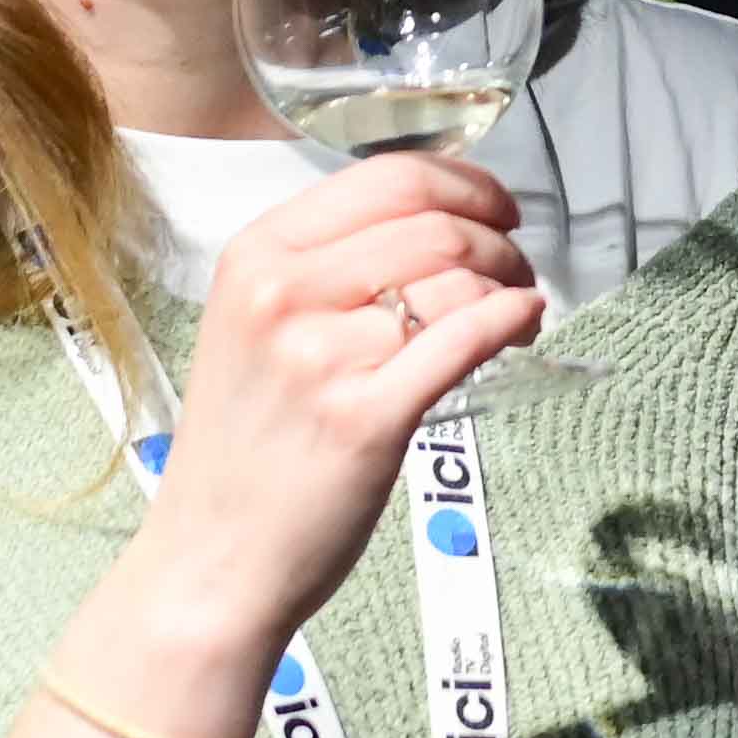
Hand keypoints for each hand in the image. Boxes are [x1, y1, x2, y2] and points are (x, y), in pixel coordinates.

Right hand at [126, 155, 546, 665]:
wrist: (213, 559)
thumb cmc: (246, 447)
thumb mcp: (253, 326)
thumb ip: (326, 267)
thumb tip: (438, 221)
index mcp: (257, 256)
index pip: (388, 177)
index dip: (466, 184)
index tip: (497, 207)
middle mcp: (282, 294)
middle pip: (435, 225)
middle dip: (499, 240)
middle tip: (516, 269)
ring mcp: (322, 356)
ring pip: (460, 281)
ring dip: (510, 287)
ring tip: (515, 313)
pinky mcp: (368, 418)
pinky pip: (467, 340)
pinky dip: (514, 320)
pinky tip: (525, 324)